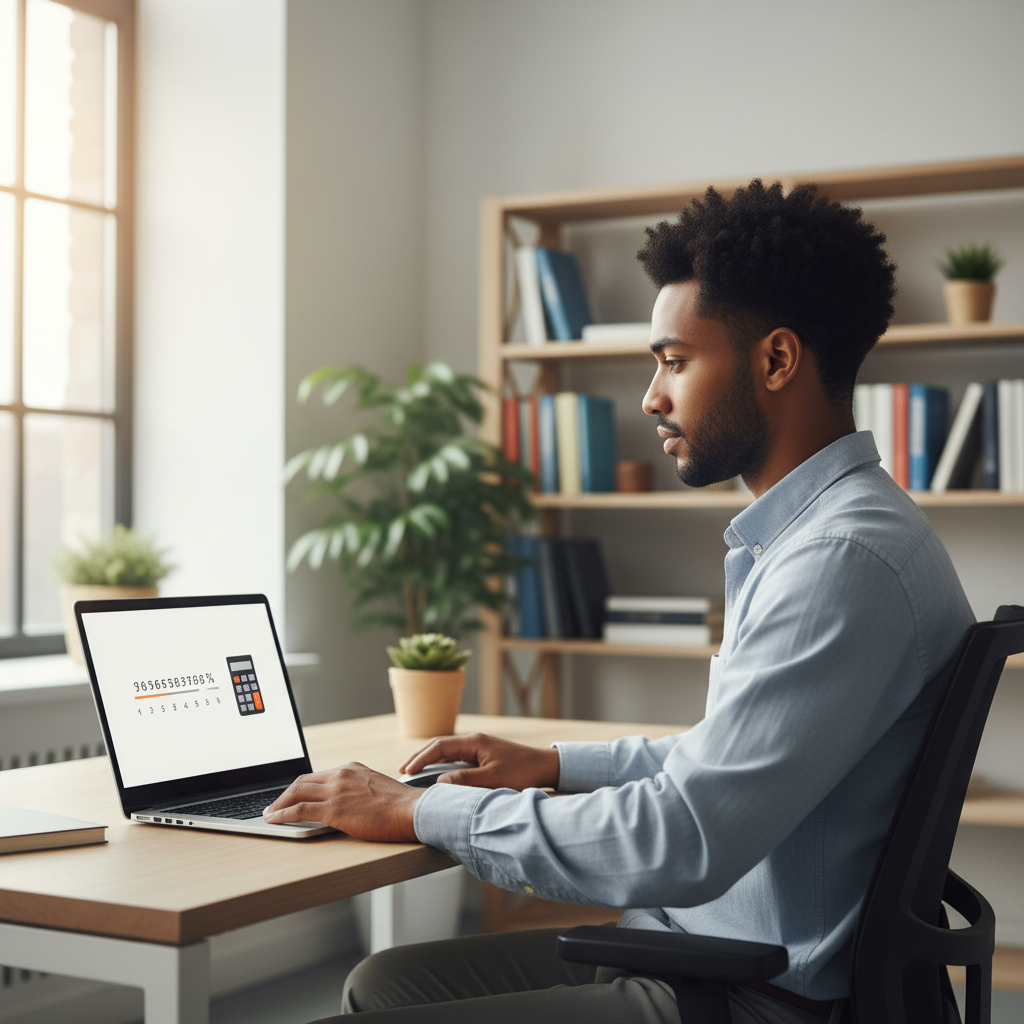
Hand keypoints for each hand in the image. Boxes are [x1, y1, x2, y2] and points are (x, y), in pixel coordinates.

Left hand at [263, 763, 421, 841]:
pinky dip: (282, 814)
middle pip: (302, 781)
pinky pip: (299, 810)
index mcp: (351, 768)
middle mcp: (341, 774)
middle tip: (274, 805)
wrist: (411, 810)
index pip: (317, 775)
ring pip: (296, 793)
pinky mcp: (334, 809)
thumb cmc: (399, 806)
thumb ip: (357, 790)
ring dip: (278, 804)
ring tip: (269, 814)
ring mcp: (336, 790)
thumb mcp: (375, 788)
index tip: (292, 796)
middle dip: (285, 794)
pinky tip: (274, 820)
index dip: (300, 787)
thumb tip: (346, 803)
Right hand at [399, 733, 559, 790]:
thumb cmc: (522, 772)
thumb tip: (439, 783)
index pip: (440, 746)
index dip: (421, 758)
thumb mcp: (493, 779)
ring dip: (429, 761)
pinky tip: (435, 775)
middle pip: (439, 746)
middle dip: (419, 757)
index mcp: (474, 741)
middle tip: (402, 771)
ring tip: (412, 773)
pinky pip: (456, 758)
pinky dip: (442, 765)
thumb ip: (465, 780)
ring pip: (447, 752)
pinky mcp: (482, 756)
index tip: (406, 771)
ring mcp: (478, 748)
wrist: (544, 767)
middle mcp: (474, 741)